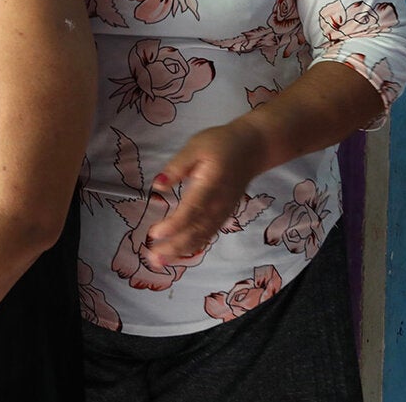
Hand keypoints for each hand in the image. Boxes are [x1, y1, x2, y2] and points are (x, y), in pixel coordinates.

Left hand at [144, 122, 259, 265]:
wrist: (253, 149)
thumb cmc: (221, 144)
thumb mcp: (196, 146)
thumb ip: (177, 166)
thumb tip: (157, 185)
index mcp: (210, 185)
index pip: (191, 211)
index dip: (173, 226)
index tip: (154, 234)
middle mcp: (219, 204)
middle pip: (196, 231)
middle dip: (174, 247)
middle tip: (152, 258)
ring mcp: (223, 211)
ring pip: (203, 237)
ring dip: (181, 251)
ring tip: (160, 261)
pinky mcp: (224, 214)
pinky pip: (208, 235)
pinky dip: (193, 246)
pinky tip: (178, 253)